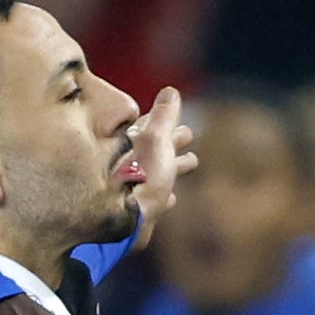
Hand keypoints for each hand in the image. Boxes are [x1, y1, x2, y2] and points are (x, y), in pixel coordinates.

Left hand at [119, 85, 193, 245]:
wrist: (124, 223)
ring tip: (191, 162)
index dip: (167, 121)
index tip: (183, 119)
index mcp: (129, 147)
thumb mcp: (156, 139)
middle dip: (171, 141)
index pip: (149, 127)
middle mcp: (125, 166)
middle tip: (188, 136)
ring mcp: (130, 191)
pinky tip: (172, 199)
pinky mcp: (136, 214)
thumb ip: (164, 115)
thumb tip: (170, 91)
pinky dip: (164, 193)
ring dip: (172, 165)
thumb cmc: (141, 179)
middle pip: (152, 149)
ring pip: (154, 173)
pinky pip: (152, 199)